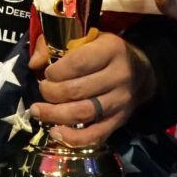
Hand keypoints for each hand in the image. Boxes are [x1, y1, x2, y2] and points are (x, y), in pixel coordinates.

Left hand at [27, 31, 154, 146]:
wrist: (141, 72)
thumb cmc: (104, 52)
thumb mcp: (85, 37)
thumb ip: (55, 44)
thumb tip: (34, 63)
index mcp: (111, 50)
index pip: (78, 63)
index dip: (56, 71)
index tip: (46, 73)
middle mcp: (119, 76)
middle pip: (77, 90)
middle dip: (51, 93)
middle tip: (42, 90)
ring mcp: (120, 101)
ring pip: (83, 113)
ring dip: (55, 115)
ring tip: (38, 111)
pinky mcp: (119, 121)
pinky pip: (95, 135)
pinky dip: (73, 138)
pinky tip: (56, 132)